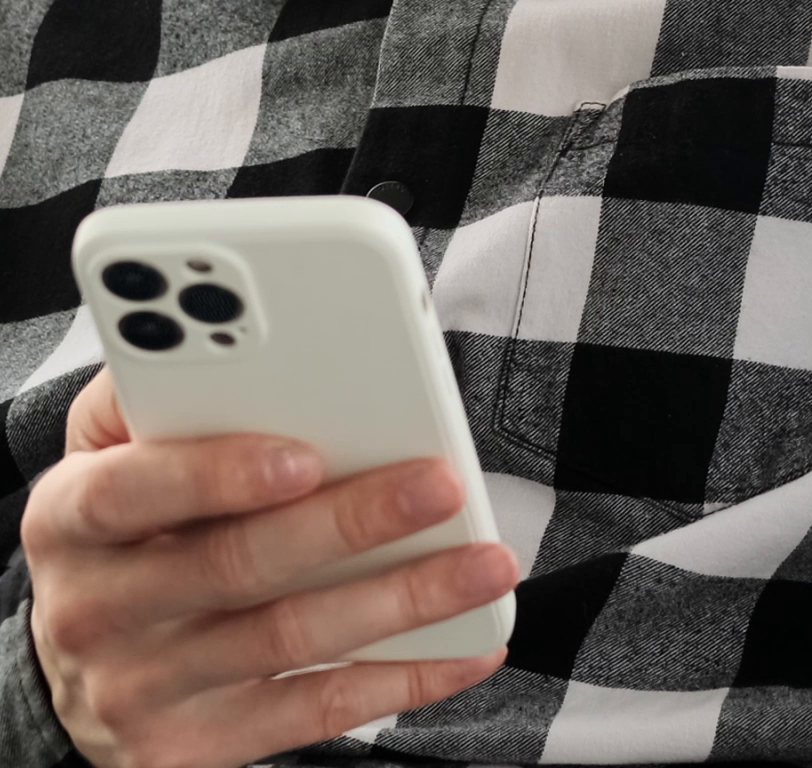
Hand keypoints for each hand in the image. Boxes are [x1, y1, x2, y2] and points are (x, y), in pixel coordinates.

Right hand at [23, 368, 516, 767]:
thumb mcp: (103, 454)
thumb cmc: (114, 529)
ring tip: (483, 561)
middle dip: (350, 523)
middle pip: (236, 566)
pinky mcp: (194, 750)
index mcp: (72, 520)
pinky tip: (465, 645)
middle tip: (439, 485)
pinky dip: (401, 680)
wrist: (67, 669)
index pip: (135, 491)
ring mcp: (145, 691)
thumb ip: (156, 395)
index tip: (305, 455)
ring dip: (401, 600)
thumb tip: (246, 345)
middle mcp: (97, 613)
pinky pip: (312, 715)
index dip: (217, 474)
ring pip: (289, 640)